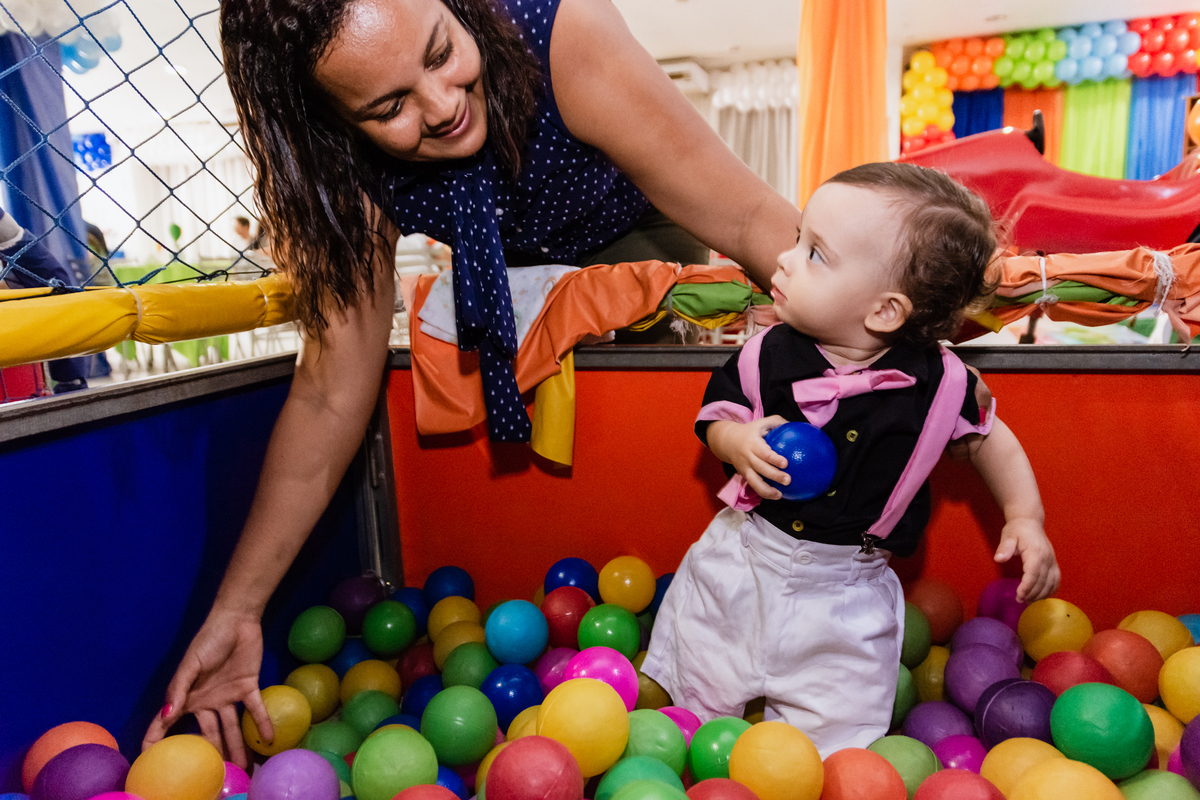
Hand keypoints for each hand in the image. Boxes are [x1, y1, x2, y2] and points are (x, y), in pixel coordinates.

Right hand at [142, 609, 270, 767]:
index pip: (166, 726)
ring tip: (243, 770)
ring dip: (237, 749)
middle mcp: (205, 703)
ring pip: (231, 729)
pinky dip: (262, 724)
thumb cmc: (208, 639)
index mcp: (186, 698)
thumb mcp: (190, 664)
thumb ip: (179, 690)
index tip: (150, 766)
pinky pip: (255, 710)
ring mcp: (227, 697)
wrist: (237, 619)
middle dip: (210, 757)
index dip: (156, 744)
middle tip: (214, 779)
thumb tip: (167, 716)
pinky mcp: (248, 688)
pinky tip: (269, 740)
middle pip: (206, 736)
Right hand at [708, 416, 790, 499]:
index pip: (764, 453)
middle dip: (774, 476)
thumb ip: (777, 422)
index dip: (774, 459)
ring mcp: (745, 468)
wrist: (727, 441)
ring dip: (766, 491)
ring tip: (780, 495)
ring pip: (754, 482)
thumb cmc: (750, 431)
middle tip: (788, 480)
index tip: (785, 463)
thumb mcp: (761, 423)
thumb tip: (796, 426)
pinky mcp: (744, 476)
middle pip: (761, 469)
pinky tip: (776, 496)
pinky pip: (754, 486)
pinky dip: (764, 493)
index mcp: (753, 444)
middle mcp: (748, 457)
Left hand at [994, 517, 1059, 602]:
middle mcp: (1047, 557)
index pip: (1034, 573)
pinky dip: (1051, 590)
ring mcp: (1052, 560)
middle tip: (1020, 601)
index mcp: (1035, 551)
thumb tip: (999, 559)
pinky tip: (1041, 596)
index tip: (1019, 595)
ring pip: (1051, 582)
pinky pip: (1056, 579)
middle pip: (1043, 581)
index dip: (1027, 586)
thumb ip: (1004, 548)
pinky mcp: (1054, 563)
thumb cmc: (1016, 529)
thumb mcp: (1007, 535)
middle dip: (1032, 593)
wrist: (1029, 521)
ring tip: (1029, 601)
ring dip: (1041, 594)